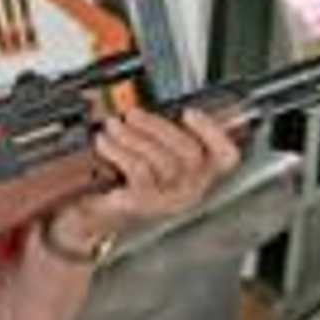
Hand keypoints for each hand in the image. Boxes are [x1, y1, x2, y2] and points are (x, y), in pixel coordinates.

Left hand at [57, 107, 241, 242]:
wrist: (94, 212)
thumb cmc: (124, 178)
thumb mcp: (146, 152)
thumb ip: (158, 133)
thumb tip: (154, 108)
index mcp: (199, 173)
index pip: (225, 157)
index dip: (213, 132)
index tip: (189, 112)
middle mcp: (190, 190)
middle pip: (190, 154)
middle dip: (158, 126)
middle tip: (132, 114)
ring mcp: (169, 200)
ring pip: (163, 161)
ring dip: (134, 136)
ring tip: (112, 126)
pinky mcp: (144, 205)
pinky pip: (139, 171)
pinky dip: (119, 151)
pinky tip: (105, 143)